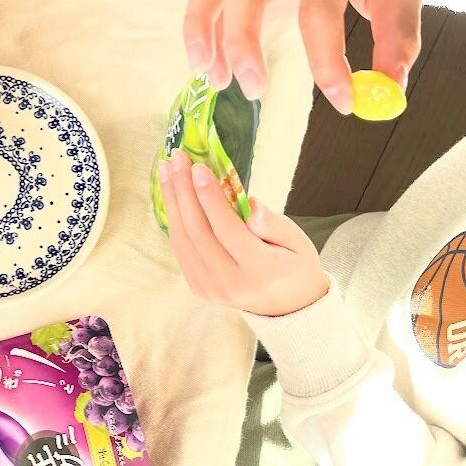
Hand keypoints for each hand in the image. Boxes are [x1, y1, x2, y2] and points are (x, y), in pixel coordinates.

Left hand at [158, 149, 327, 316]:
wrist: (290, 307)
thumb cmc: (295, 265)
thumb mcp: (297, 241)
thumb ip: (273, 223)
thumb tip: (248, 203)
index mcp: (261, 271)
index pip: (227, 230)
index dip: (209, 197)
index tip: (198, 167)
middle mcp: (231, 284)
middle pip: (198, 232)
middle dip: (184, 191)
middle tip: (177, 158)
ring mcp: (211, 289)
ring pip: (183, 240)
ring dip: (172, 201)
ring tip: (168, 169)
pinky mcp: (199, 288)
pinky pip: (181, 249)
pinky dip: (174, 219)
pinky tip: (172, 194)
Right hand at [184, 0, 422, 113]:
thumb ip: (398, 38)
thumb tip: (388, 91)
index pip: (320, 7)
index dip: (327, 60)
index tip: (344, 101)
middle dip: (243, 42)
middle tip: (254, 90)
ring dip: (204, 31)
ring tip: (215, 78)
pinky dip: (202, 30)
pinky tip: (213, 69)